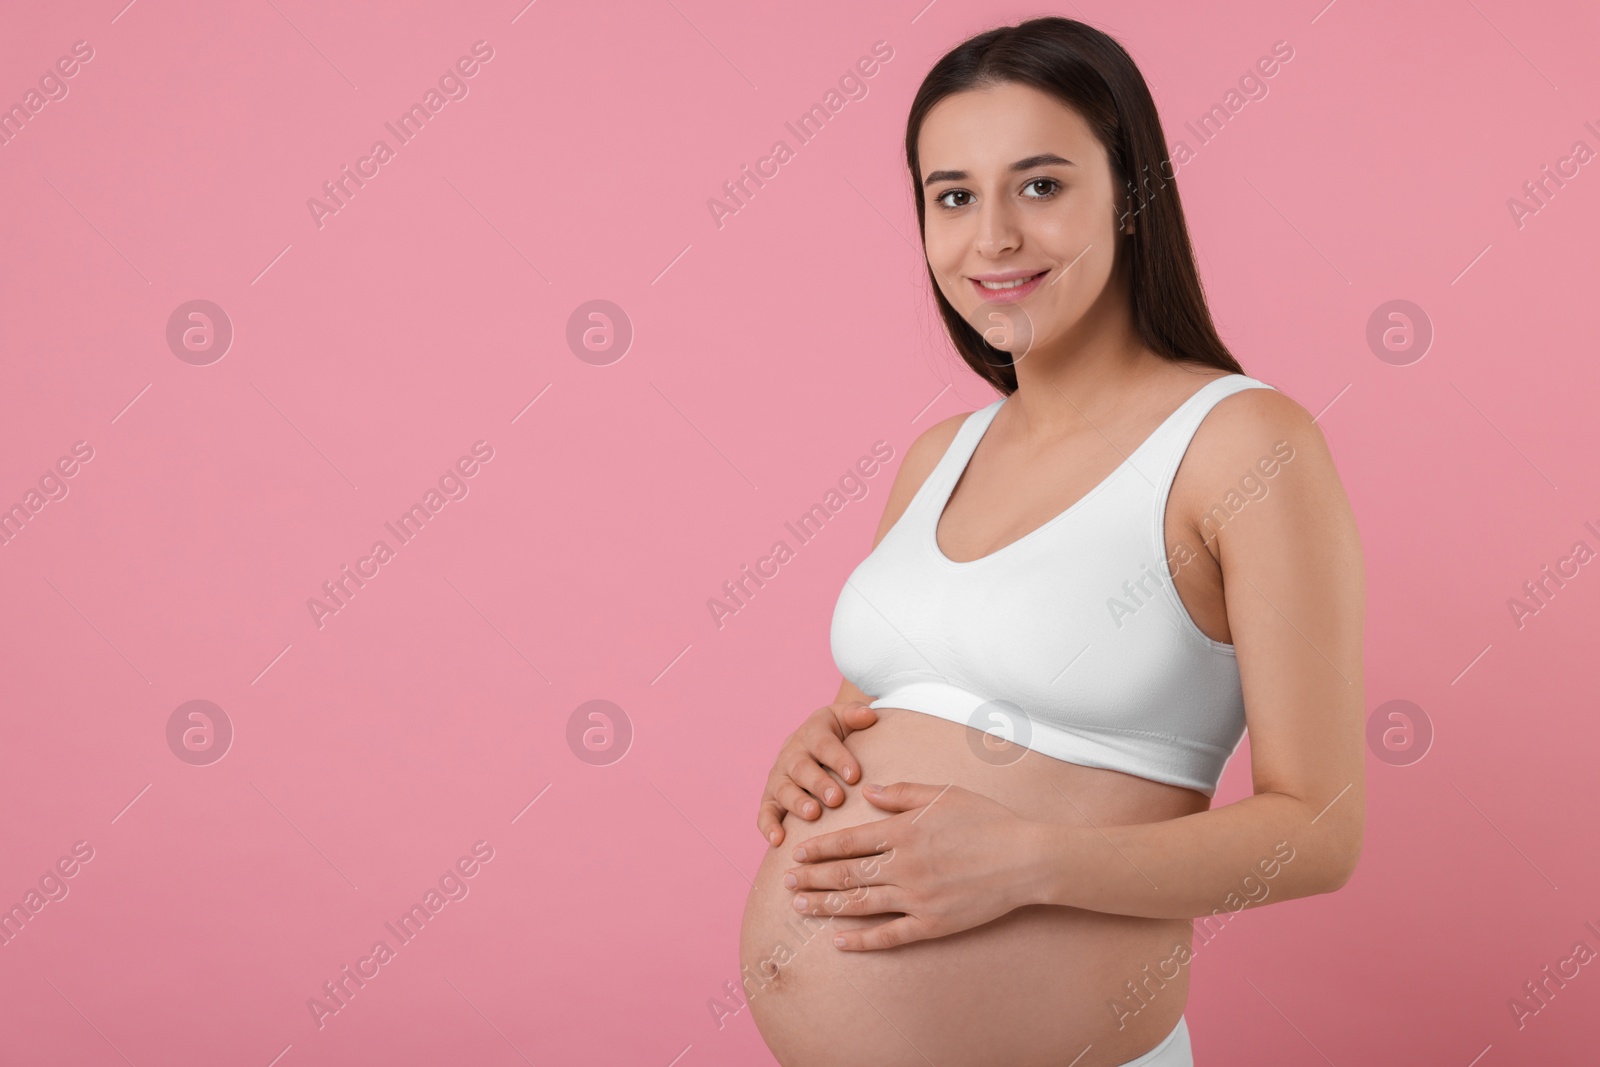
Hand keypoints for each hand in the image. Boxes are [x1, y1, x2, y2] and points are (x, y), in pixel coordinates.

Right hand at [757, 700, 879, 846]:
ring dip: (797, 802)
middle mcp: (792, 754)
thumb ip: (855, 715)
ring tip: (813, 814)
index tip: (854, 775)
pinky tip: (778, 840)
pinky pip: (765, 812)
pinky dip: (768, 826)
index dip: (838, 759)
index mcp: (812, 733)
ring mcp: (779, 777)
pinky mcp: (771, 798)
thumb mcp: (844, 718)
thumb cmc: (835, 733)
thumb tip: (868, 715)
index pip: (824, 744)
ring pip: (783, 789)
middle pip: (801, 768)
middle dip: (818, 783)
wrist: (813, 742)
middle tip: (836, 798)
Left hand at [783, 781, 1043, 950]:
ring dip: (825, 906)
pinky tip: (839, 941)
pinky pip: (888, 936)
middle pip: (846, 875)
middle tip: (786, 882)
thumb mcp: (943, 794)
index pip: (849, 842)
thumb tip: (866, 792)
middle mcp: (903, 866)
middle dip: (812, 878)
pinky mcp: (932, 924)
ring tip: (801, 906)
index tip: (798, 852)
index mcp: (904, 832)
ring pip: (859, 905)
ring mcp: (916, 898)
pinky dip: (861, 940)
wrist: (1026, 859)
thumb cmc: (987, 820)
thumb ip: (901, 794)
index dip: (820, 848)